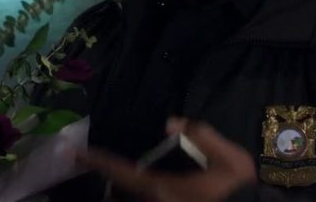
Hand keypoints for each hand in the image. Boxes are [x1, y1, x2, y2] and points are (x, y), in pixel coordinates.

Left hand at [77, 118, 256, 201]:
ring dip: (119, 194)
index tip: (76, 154)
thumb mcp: (230, 160)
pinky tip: (136, 190)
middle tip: (93, 165)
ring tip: (113, 179)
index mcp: (162, 188)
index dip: (97, 160)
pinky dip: (130, 196)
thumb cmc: (238, 191)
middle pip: (117, 194)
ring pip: (127, 200)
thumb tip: (172, 122)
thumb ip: (202, 135)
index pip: (120, 172)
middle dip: (106, 182)